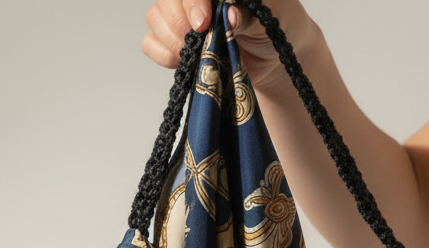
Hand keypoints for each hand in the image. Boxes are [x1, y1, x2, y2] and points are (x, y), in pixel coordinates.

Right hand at [143, 0, 315, 88]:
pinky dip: (162, 54)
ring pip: (155, 17)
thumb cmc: (278, 27)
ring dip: (172, 40)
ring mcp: (182, 16)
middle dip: (179, 22)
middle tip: (202, 40)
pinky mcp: (175, 42)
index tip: (203, 23)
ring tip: (199, 53)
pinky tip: (181, 61)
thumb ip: (251, 14)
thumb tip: (231, 14)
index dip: (191, 1)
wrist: (275, 59)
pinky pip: (151, 43)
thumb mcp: (274, 17)